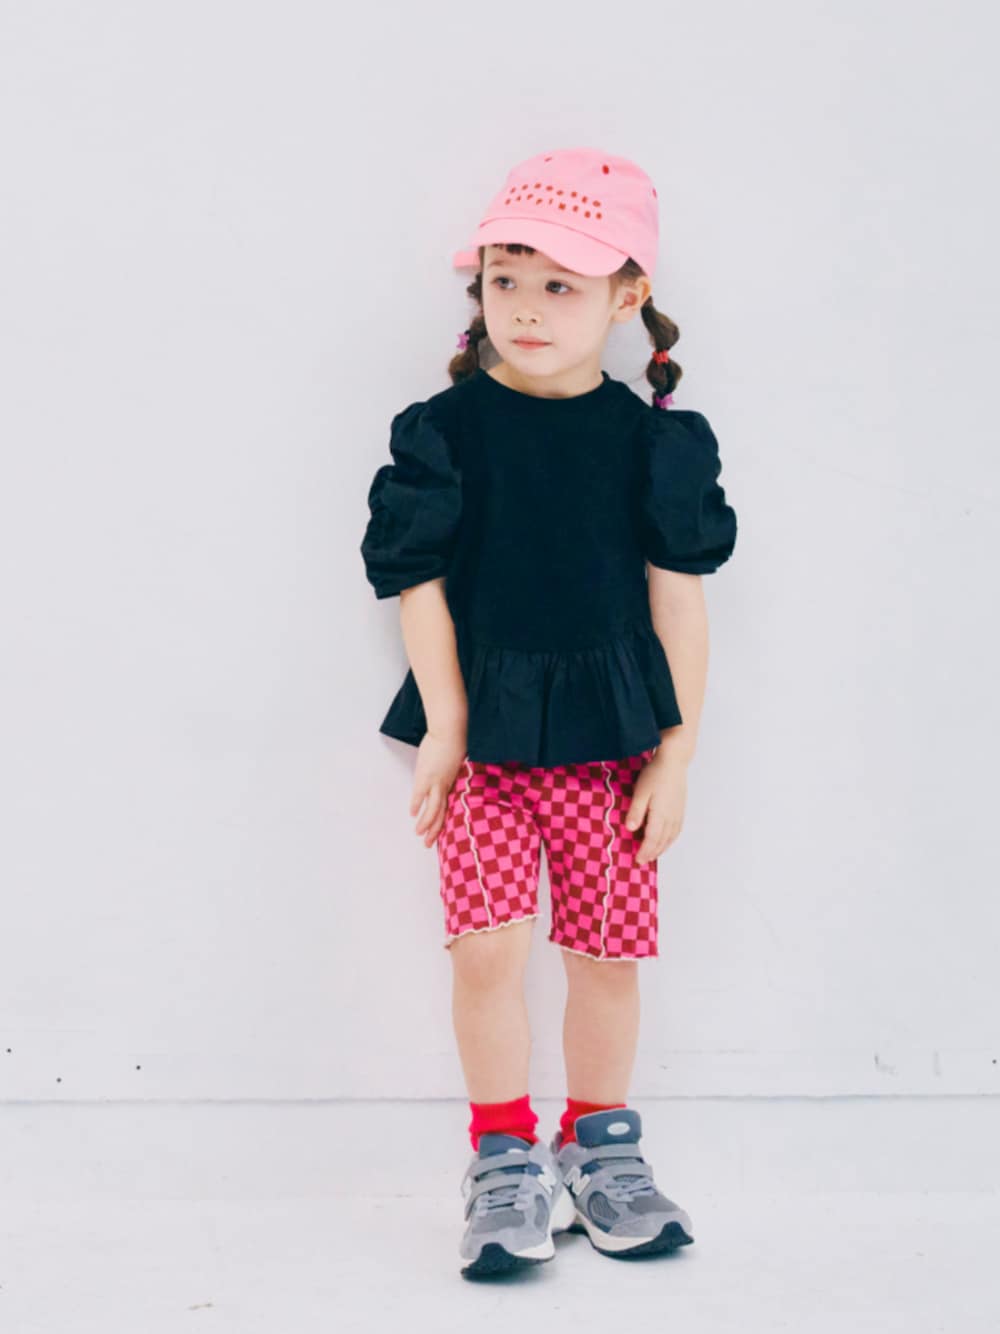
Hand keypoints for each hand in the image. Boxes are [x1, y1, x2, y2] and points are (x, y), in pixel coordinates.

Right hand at [410, 725, 467, 848]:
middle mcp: (447, 786)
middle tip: (429, 844)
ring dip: (426, 824)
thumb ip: (451, 769)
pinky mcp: (427, 776)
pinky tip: (412, 814)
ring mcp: (437, 782)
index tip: (439, 833)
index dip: (443, 821)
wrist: (451, 731)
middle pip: (442, 814)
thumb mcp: (456, 759)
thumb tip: (448, 770)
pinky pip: (420, 795)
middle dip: (435, 830)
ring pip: (433, 809)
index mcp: (454, 783)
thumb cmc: (455, 740)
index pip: (448, 807)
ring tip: (420, 835)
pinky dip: (416, 805)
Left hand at [624, 750, 687, 862]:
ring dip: (661, 849)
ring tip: (652, 855)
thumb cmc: (655, 774)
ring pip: (670, 838)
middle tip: (642, 861)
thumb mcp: (641, 792)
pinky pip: (676, 831)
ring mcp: (678, 814)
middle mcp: (671, 818)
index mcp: (660, 815)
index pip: (651, 840)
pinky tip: (665, 841)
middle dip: (652, 853)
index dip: (644, 851)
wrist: (674, 762)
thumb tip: (630, 829)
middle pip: (661, 842)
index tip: (637, 860)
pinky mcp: (680, 810)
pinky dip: (670, 840)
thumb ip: (635, 811)